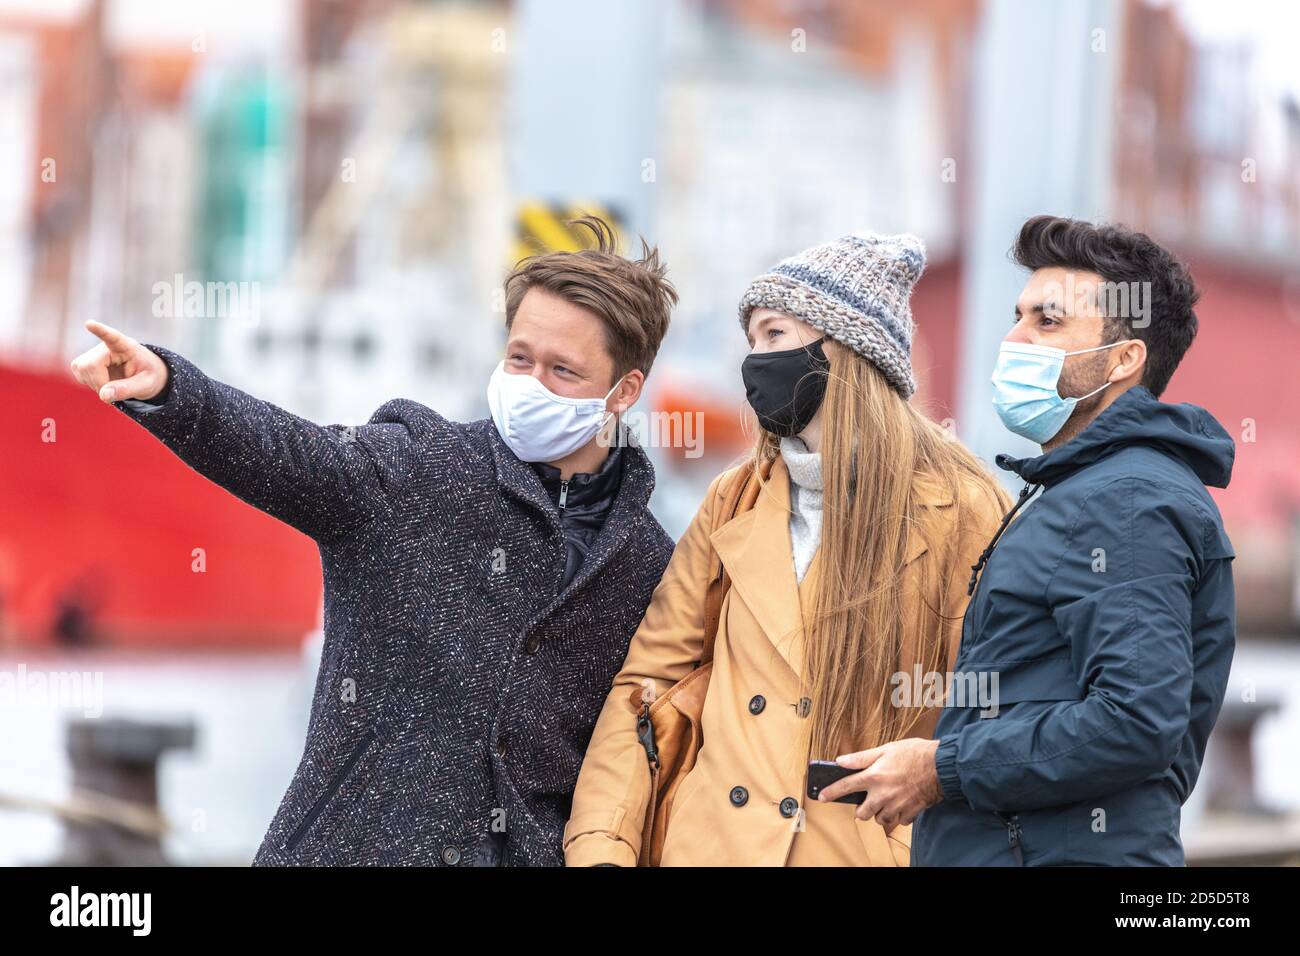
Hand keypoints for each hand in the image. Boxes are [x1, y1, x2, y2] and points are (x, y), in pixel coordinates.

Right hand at [70, 321, 167, 402]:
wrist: (144, 375)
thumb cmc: (148, 376)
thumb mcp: (146, 385)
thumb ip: (128, 389)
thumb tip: (103, 395)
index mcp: (127, 346)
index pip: (113, 337)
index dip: (100, 331)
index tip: (89, 324)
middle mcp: (107, 346)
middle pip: (90, 364)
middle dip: (99, 383)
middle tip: (115, 392)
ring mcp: (94, 352)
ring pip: (81, 369)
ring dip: (95, 384)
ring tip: (112, 386)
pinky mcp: (85, 361)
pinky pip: (78, 373)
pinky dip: (90, 383)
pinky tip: (103, 383)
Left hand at [816, 738, 942, 832]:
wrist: (941, 766)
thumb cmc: (914, 754)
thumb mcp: (885, 749)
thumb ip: (861, 758)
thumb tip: (840, 761)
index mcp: (873, 777)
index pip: (845, 787)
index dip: (831, 792)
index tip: (822, 797)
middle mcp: (882, 795)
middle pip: (862, 814)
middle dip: (862, 809)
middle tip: (869, 798)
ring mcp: (896, 806)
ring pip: (880, 819)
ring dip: (880, 812)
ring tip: (888, 798)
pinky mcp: (910, 813)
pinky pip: (898, 821)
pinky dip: (898, 814)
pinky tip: (902, 802)